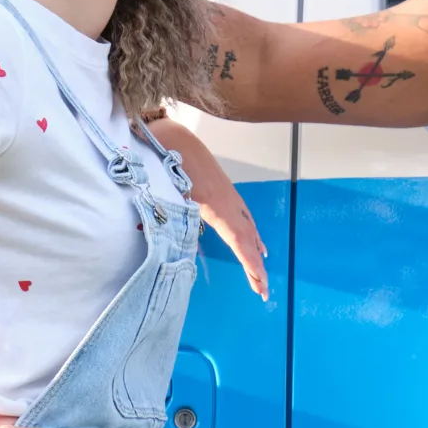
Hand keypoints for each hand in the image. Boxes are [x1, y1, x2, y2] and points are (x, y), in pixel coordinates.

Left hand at [147, 113, 270, 298]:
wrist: (174, 136)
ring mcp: (229, 196)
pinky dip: (252, 234)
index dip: (250, 262)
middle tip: (263, 292)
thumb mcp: (167, 190)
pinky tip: (256, 242)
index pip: (238, 239)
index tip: (259, 282)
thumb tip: (164, 238)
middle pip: (247, 239)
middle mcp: (228, 203)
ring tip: (261, 274)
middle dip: (256, 266)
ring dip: (255, 253)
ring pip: (248, 229)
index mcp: (215, 205)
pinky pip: (244, 218)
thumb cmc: (169, 162)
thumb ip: (170, 214)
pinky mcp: (225, 192)